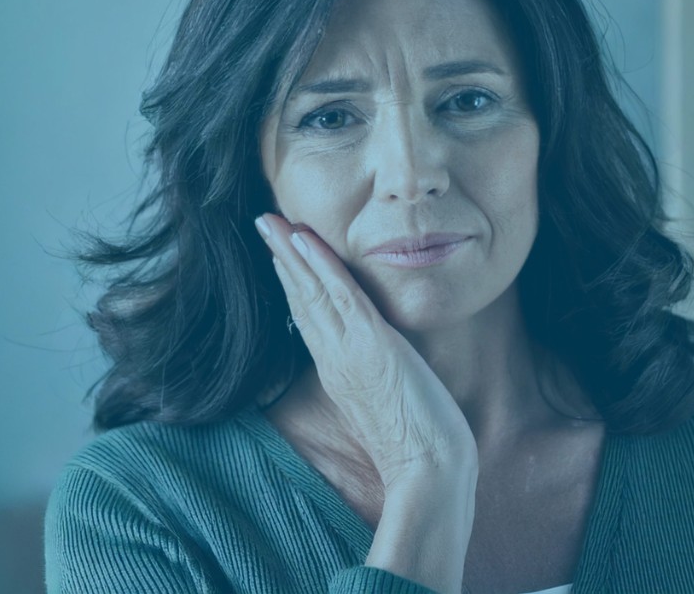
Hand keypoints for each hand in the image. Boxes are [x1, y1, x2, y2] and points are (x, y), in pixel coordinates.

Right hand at [254, 213, 478, 491]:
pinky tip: (305, 241)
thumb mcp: (393, 403)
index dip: (294, 282)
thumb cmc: (420, 448)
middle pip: (302, 299)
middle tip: (265, 224)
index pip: (309, 318)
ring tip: (272, 222)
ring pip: (313, 292)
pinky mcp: (372, 347)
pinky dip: (322, 267)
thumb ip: (380, 380)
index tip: (282, 253)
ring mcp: (350, 352)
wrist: (429, 472)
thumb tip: (386, 365)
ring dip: (292, 253)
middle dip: (282, 259)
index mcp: (340, 372)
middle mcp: (336, 359)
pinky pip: (341, 297)